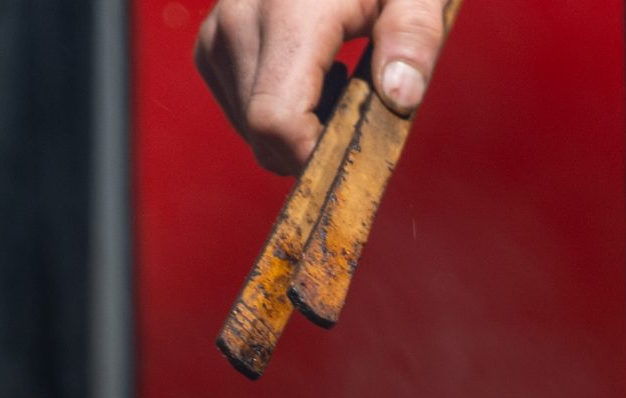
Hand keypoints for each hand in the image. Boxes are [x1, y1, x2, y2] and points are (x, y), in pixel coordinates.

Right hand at [195, 0, 446, 173]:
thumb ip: (414, 36)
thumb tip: (400, 95)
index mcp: (289, 13)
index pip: (277, 122)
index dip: (316, 155)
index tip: (353, 148)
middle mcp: (240, 22)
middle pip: (264, 135)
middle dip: (313, 142)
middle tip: (356, 100)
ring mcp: (218, 33)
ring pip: (251, 130)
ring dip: (298, 126)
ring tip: (336, 79)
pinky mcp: (211, 44)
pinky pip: (240, 110)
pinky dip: (278, 109)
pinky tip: (309, 73)